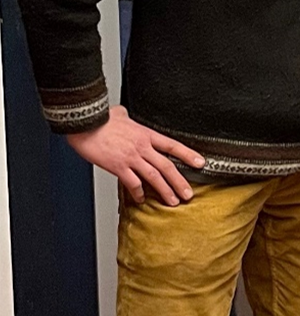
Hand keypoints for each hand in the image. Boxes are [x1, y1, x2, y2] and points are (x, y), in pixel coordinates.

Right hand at [67, 105, 204, 205]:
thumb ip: (126, 117)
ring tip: (172, 201)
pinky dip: (138, 192)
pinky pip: (132, 182)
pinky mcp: (117, 166)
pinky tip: (141, 199)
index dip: (188, 155)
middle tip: (188, 194)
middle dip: (180, 182)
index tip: (200, 163)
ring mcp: (130, 157)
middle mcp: (142, 147)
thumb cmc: (98, 118)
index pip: (173, 145)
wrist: (83, 122)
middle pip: (167, 166)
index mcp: (145, 134)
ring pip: (154, 176)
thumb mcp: (118, 113)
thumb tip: (125, 114)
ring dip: (165, 190)